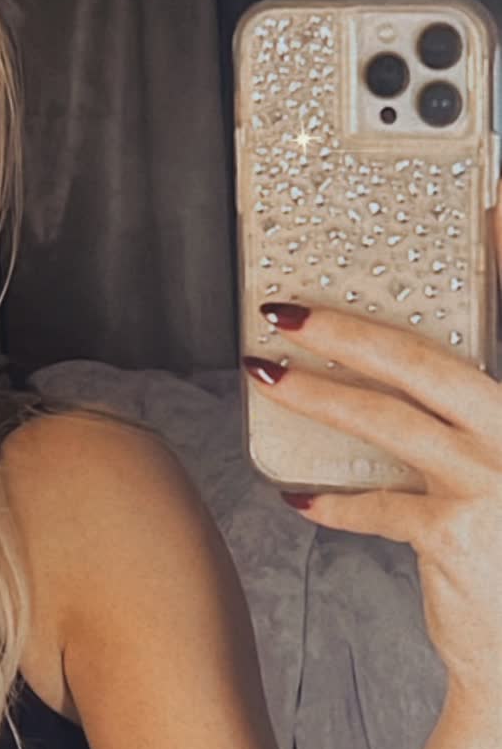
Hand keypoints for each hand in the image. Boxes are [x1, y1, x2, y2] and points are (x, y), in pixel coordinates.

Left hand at [244, 177, 501, 701]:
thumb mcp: (493, 474)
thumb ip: (453, 426)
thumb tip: (372, 379)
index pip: (485, 330)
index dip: (482, 260)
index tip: (458, 214)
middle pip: (424, 365)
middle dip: (346, 331)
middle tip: (286, 311)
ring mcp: (495, 483)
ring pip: (390, 423)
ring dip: (319, 397)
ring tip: (269, 376)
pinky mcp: (458, 534)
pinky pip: (377, 504)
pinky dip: (334, 502)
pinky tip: (299, 497)